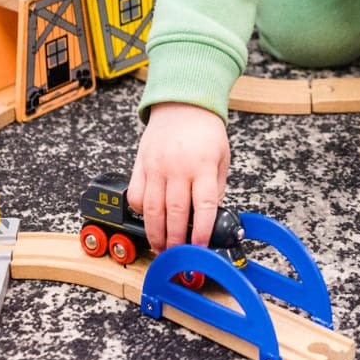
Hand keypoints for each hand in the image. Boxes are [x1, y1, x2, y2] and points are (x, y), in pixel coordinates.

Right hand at [128, 103, 229, 253]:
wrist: (182, 104)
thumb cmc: (204, 130)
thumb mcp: (222, 156)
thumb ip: (217, 186)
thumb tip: (210, 215)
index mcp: (203, 166)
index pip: (204, 206)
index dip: (201, 231)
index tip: (200, 247)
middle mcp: (178, 168)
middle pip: (175, 212)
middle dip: (176, 240)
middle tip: (177, 255)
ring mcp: (157, 166)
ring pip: (153, 209)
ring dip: (156, 233)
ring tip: (160, 247)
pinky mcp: (141, 165)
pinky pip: (137, 195)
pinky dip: (141, 211)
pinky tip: (149, 219)